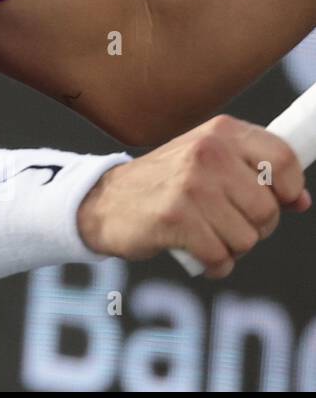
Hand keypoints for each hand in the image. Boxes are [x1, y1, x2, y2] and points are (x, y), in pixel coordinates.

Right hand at [77, 114, 311, 278]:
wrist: (103, 201)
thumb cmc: (162, 184)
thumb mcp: (205, 162)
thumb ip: (252, 174)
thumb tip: (300, 201)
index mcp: (219, 133)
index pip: (282, 158)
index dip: (290, 187)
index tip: (283, 201)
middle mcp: (207, 153)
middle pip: (267, 209)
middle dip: (253, 228)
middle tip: (225, 223)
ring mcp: (191, 185)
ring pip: (247, 238)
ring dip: (230, 248)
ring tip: (204, 234)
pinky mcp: (176, 217)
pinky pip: (221, 257)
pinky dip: (213, 264)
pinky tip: (193, 252)